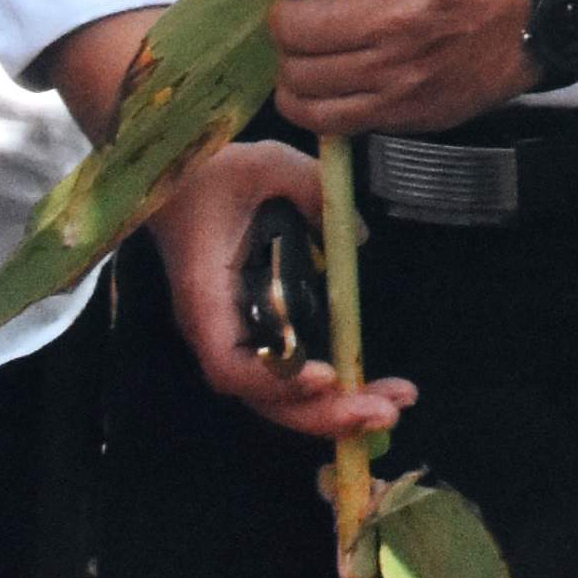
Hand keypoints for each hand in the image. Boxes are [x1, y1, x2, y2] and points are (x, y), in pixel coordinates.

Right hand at [148, 138, 411, 442]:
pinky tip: (376, 391)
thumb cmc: (215, 175)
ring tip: (396, 405)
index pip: (228, 362)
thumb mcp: (265, 164)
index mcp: (205, 297)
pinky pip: (290, 376)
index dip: (275, 377)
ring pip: (279, 396)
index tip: (326, 375)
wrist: (181, 183)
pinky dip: (330, 392)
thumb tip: (359, 235)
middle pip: (262, 397)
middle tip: (387, 413)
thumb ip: (311, 189)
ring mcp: (237, 338)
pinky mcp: (258, 333)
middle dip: (323, 413)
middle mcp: (217, 331)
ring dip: (335, 409)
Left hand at [269, 0, 535, 137]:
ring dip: (294, 57)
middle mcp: (398, 14)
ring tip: (311, 46)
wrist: (527, 27)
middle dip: (286, 13)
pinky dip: (303, 99)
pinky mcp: (397, 109)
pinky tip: (317, 81)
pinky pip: (318, 115)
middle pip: (294, 22)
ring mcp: (396, 69)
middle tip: (301, 9)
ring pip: (298, 74)